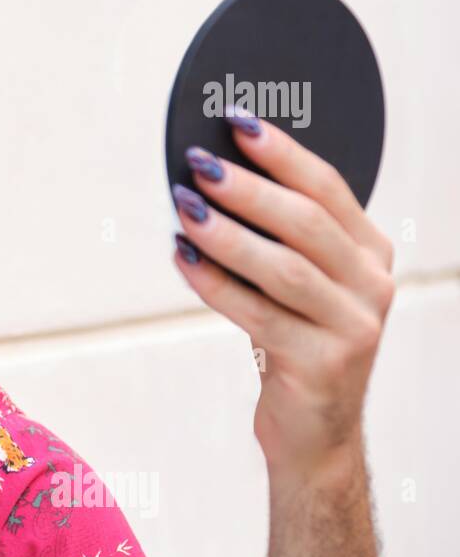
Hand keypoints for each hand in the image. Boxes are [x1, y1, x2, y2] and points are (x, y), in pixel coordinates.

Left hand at [171, 106, 394, 473]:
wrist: (316, 433)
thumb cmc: (296, 344)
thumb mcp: (302, 285)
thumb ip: (280, 238)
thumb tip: (212, 177)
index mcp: (372, 253)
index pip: (330, 188)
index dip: (283, 153)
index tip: (239, 123)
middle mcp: (373, 285)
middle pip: (308, 223)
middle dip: (250, 189)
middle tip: (201, 165)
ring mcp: (354, 327)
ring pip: (284, 268)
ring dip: (228, 234)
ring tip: (185, 209)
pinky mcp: (322, 364)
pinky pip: (258, 314)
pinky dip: (216, 284)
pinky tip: (184, 260)